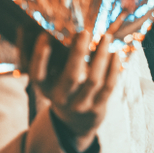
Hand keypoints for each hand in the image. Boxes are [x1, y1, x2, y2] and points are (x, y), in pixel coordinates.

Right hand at [29, 31, 120, 151]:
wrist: (77, 122)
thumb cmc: (63, 90)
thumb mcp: (51, 80)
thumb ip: (50, 60)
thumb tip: (46, 29)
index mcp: (45, 90)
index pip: (38, 75)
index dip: (40, 58)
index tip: (44, 37)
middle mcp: (61, 99)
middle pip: (70, 76)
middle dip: (78, 53)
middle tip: (84, 32)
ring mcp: (81, 105)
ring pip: (93, 80)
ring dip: (101, 56)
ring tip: (105, 37)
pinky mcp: (97, 107)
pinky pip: (108, 87)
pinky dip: (113, 69)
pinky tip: (115, 53)